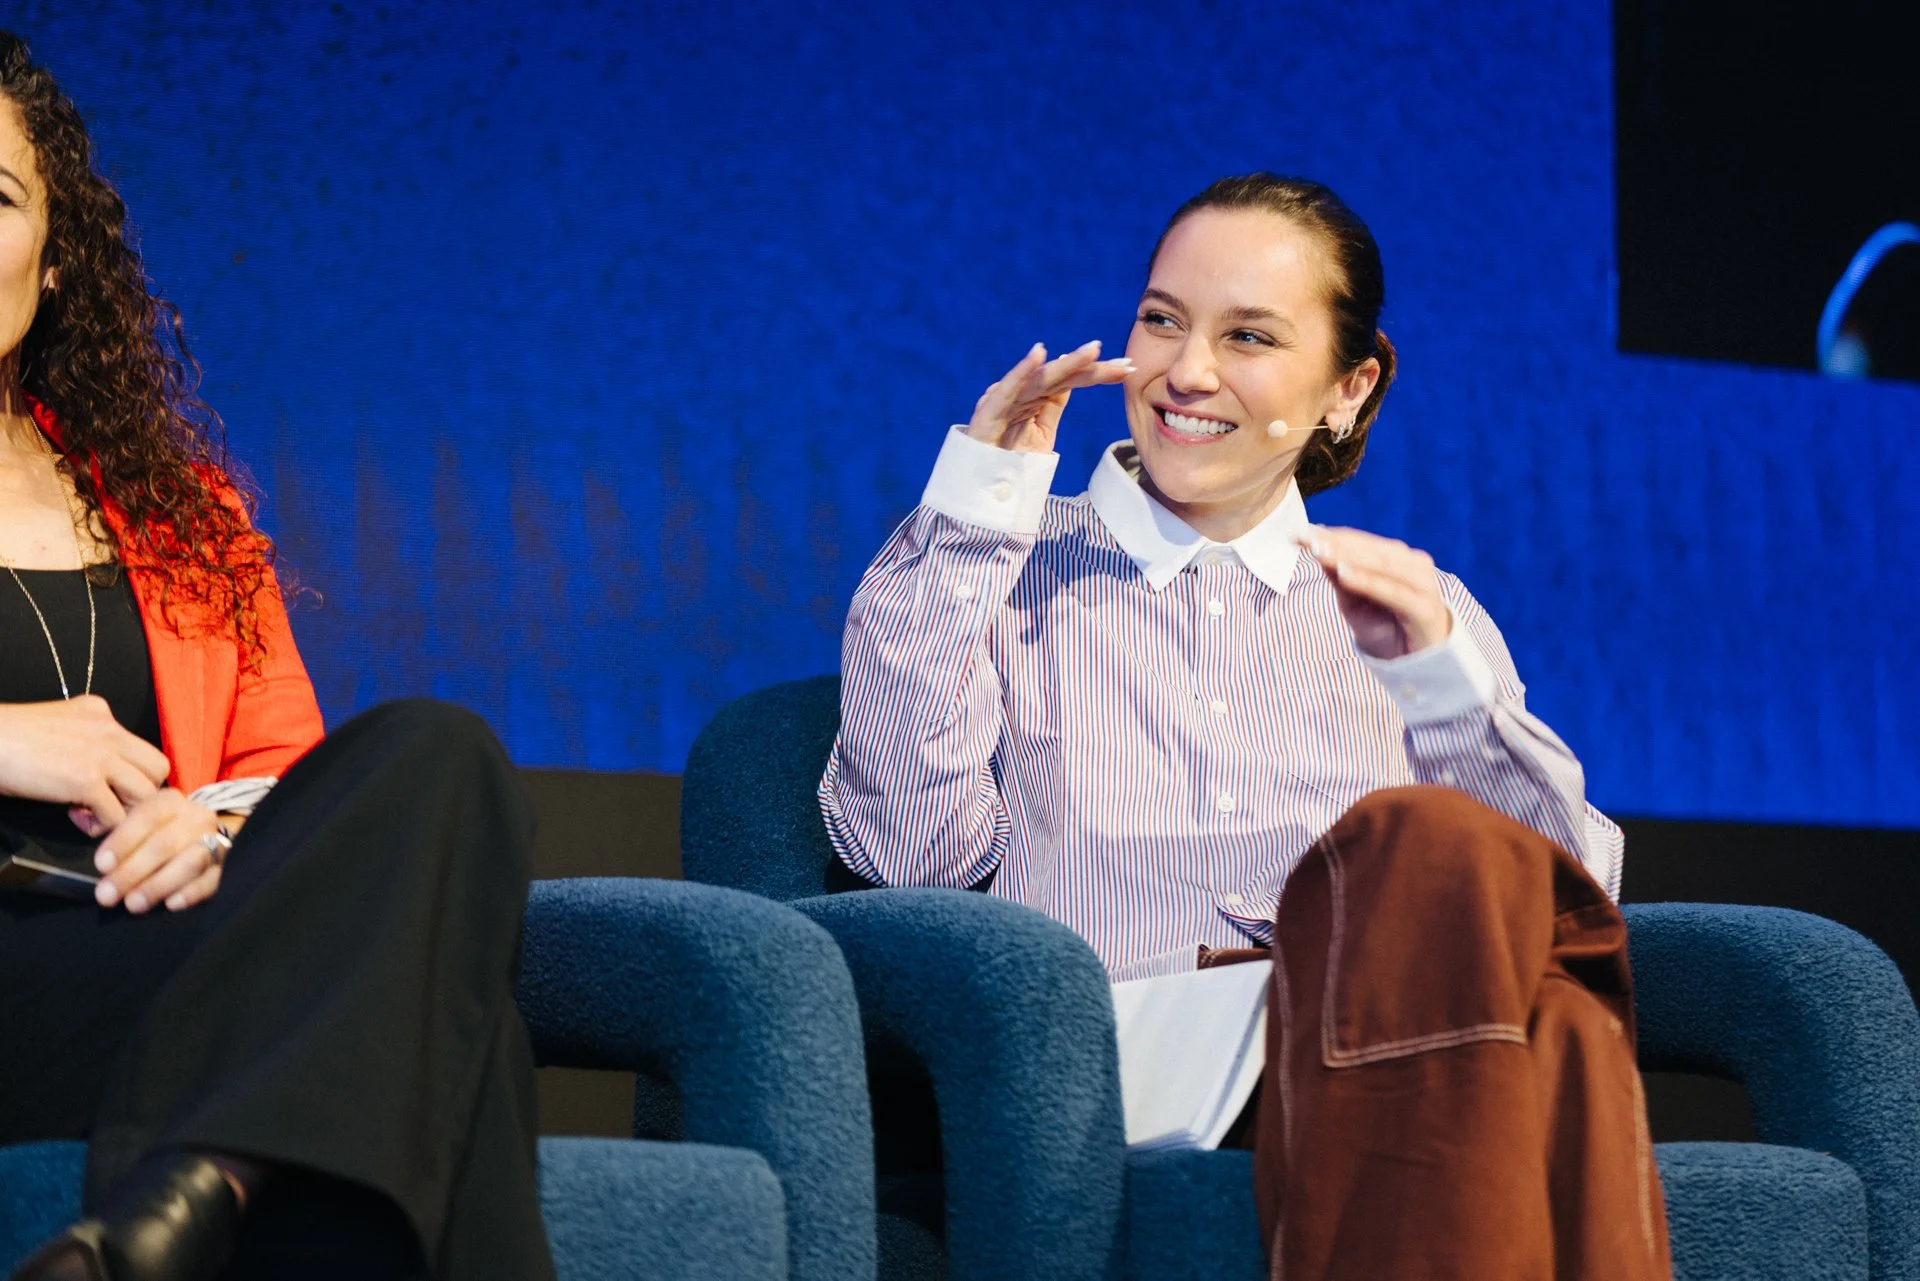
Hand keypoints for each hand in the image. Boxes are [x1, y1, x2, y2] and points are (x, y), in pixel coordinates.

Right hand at [0, 697, 170, 828]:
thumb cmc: (9, 739)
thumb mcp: (58, 725)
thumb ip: (86, 739)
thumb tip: (100, 771)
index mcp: (101, 714)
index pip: (141, 748)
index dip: (129, 773)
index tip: (104, 785)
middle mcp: (109, 731)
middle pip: (158, 769)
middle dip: (139, 793)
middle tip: (111, 803)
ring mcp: (101, 755)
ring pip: (146, 794)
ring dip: (124, 812)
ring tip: (93, 814)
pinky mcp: (86, 780)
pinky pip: (118, 816)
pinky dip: (101, 826)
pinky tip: (76, 818)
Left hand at [93, 789, 229, 913]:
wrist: (202, 836)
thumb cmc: (157, 834)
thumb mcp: (137, 824)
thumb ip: (119, 839)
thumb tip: (102, 867)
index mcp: (170, 803)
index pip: (147, 816)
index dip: (123, 841)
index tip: (101, 866)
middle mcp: (196, 818)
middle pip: (165, 844)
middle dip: (133, 871)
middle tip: (107, 895)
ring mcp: (215, 841)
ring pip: (190, 862)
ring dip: (158, 885)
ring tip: (133, 904)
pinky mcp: (225, 867)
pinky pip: (212, 880)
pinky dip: (191, 893)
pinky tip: (171, 904)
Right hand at [966, 340, 1132, 453]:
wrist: (977, 492)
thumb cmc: (1006, 463)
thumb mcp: (1039, 436)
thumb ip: (1051, 408)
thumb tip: (1071, 382)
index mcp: (1034, 399)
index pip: (1072, 381)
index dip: (1099, 373)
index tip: (1130, 368)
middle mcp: (1021, 395)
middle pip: (1061, 377)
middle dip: (1093, 368)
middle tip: (1125, 362)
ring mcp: (1004, 403)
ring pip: (1040, 380)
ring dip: (1067, 364)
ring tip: (1093, 351)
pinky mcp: (987, 416)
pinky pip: (1006, 391)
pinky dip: (1022, 372)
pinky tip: (1040, 354)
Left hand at [1300, 526, 1451, 659]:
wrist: (1416, 662)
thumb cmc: (1385, 627)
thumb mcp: (1354, 602)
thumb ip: (1339, 577)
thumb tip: (1316, 547)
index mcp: (1396, 558)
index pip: (1360, 541)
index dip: (1330, 536)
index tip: (1299, 533)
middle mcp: (1412, 564)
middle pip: (1370, 549)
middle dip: (1336, 542)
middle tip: (1306, 537)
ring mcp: (1422, 583)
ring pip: (1381, 565)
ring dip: (1349, 556)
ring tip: (1320, 550)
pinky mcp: (1424, 607)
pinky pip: (1393, 591)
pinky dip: (1368, 581)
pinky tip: (1344, 574)